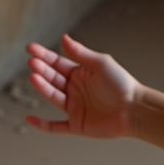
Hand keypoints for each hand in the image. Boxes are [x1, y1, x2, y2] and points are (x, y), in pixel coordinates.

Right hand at [24, 34, 141, 138]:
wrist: (135, 110)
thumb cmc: (121, 84)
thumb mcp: (100, 64)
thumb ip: (80, 53)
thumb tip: (63, 38)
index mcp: (79, 73)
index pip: (57, 63)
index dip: (44, 56)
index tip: (30, 48)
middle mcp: (74, 90)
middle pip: (52, 78)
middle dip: (41, 70)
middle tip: (32, 63)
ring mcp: (74, 108)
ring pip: (52, 96)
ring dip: (42, 88)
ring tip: (33, 77)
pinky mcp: (76, 125)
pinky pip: (55, 127)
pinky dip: (42, 125)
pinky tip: (29, 119)